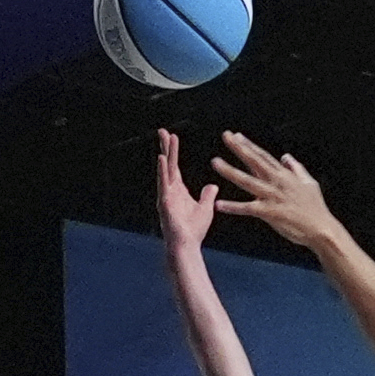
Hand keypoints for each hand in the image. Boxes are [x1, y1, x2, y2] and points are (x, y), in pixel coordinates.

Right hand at [154, 130, 219, 252]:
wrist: (187, 245)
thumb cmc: (194, 230)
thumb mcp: (205, 208)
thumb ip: (207, 195)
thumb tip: (212, 186)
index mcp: (178, 190)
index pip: (174, 166)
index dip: (172, 151)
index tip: (171, 136)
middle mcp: (170, 190)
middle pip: (168, 164)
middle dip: (166, 147)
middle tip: (163, 130)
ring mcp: (166, 195)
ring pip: (166, 170)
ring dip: (166, 153)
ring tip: (167, 138)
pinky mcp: (165, 202)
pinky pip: (163, 183)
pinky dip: (162, 170)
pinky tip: (162, 158)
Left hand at [211, 133, 341, 249]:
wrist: (321, 229)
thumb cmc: (315, 208)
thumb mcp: (309, 183)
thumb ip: (296, 168)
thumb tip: (286, 156)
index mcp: (285, 175)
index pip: (264, 156)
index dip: (249, 145)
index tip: (237, 136)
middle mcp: (277, 182)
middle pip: (254, 161)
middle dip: (239, 148)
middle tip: (226, 136)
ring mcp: (272, 196)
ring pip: (247, 181)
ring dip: (230, 171)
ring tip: (216, 162)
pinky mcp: (269, 212)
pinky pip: (247, 208)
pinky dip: (233, 207)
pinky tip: (220, 204)